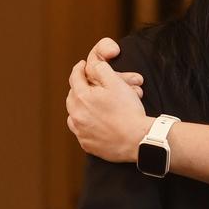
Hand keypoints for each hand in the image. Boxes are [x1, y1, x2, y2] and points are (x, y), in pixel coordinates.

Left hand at [66, 39, 148, 163]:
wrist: (137, 139)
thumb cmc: (128, 111)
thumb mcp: (116, 83)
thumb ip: (101, 69)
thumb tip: (92, 65)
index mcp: (82, 97)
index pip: (74, 77)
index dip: (79, 68)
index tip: (82, 65)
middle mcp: (76, 115)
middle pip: (72, 96)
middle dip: (79, 88)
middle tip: (88, 85)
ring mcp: (80, 131)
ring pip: (74, 114)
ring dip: (79, 107)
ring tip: (90, 104)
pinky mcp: (86, 143)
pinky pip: (81, 130)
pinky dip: (84, 124)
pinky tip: (95, 122)